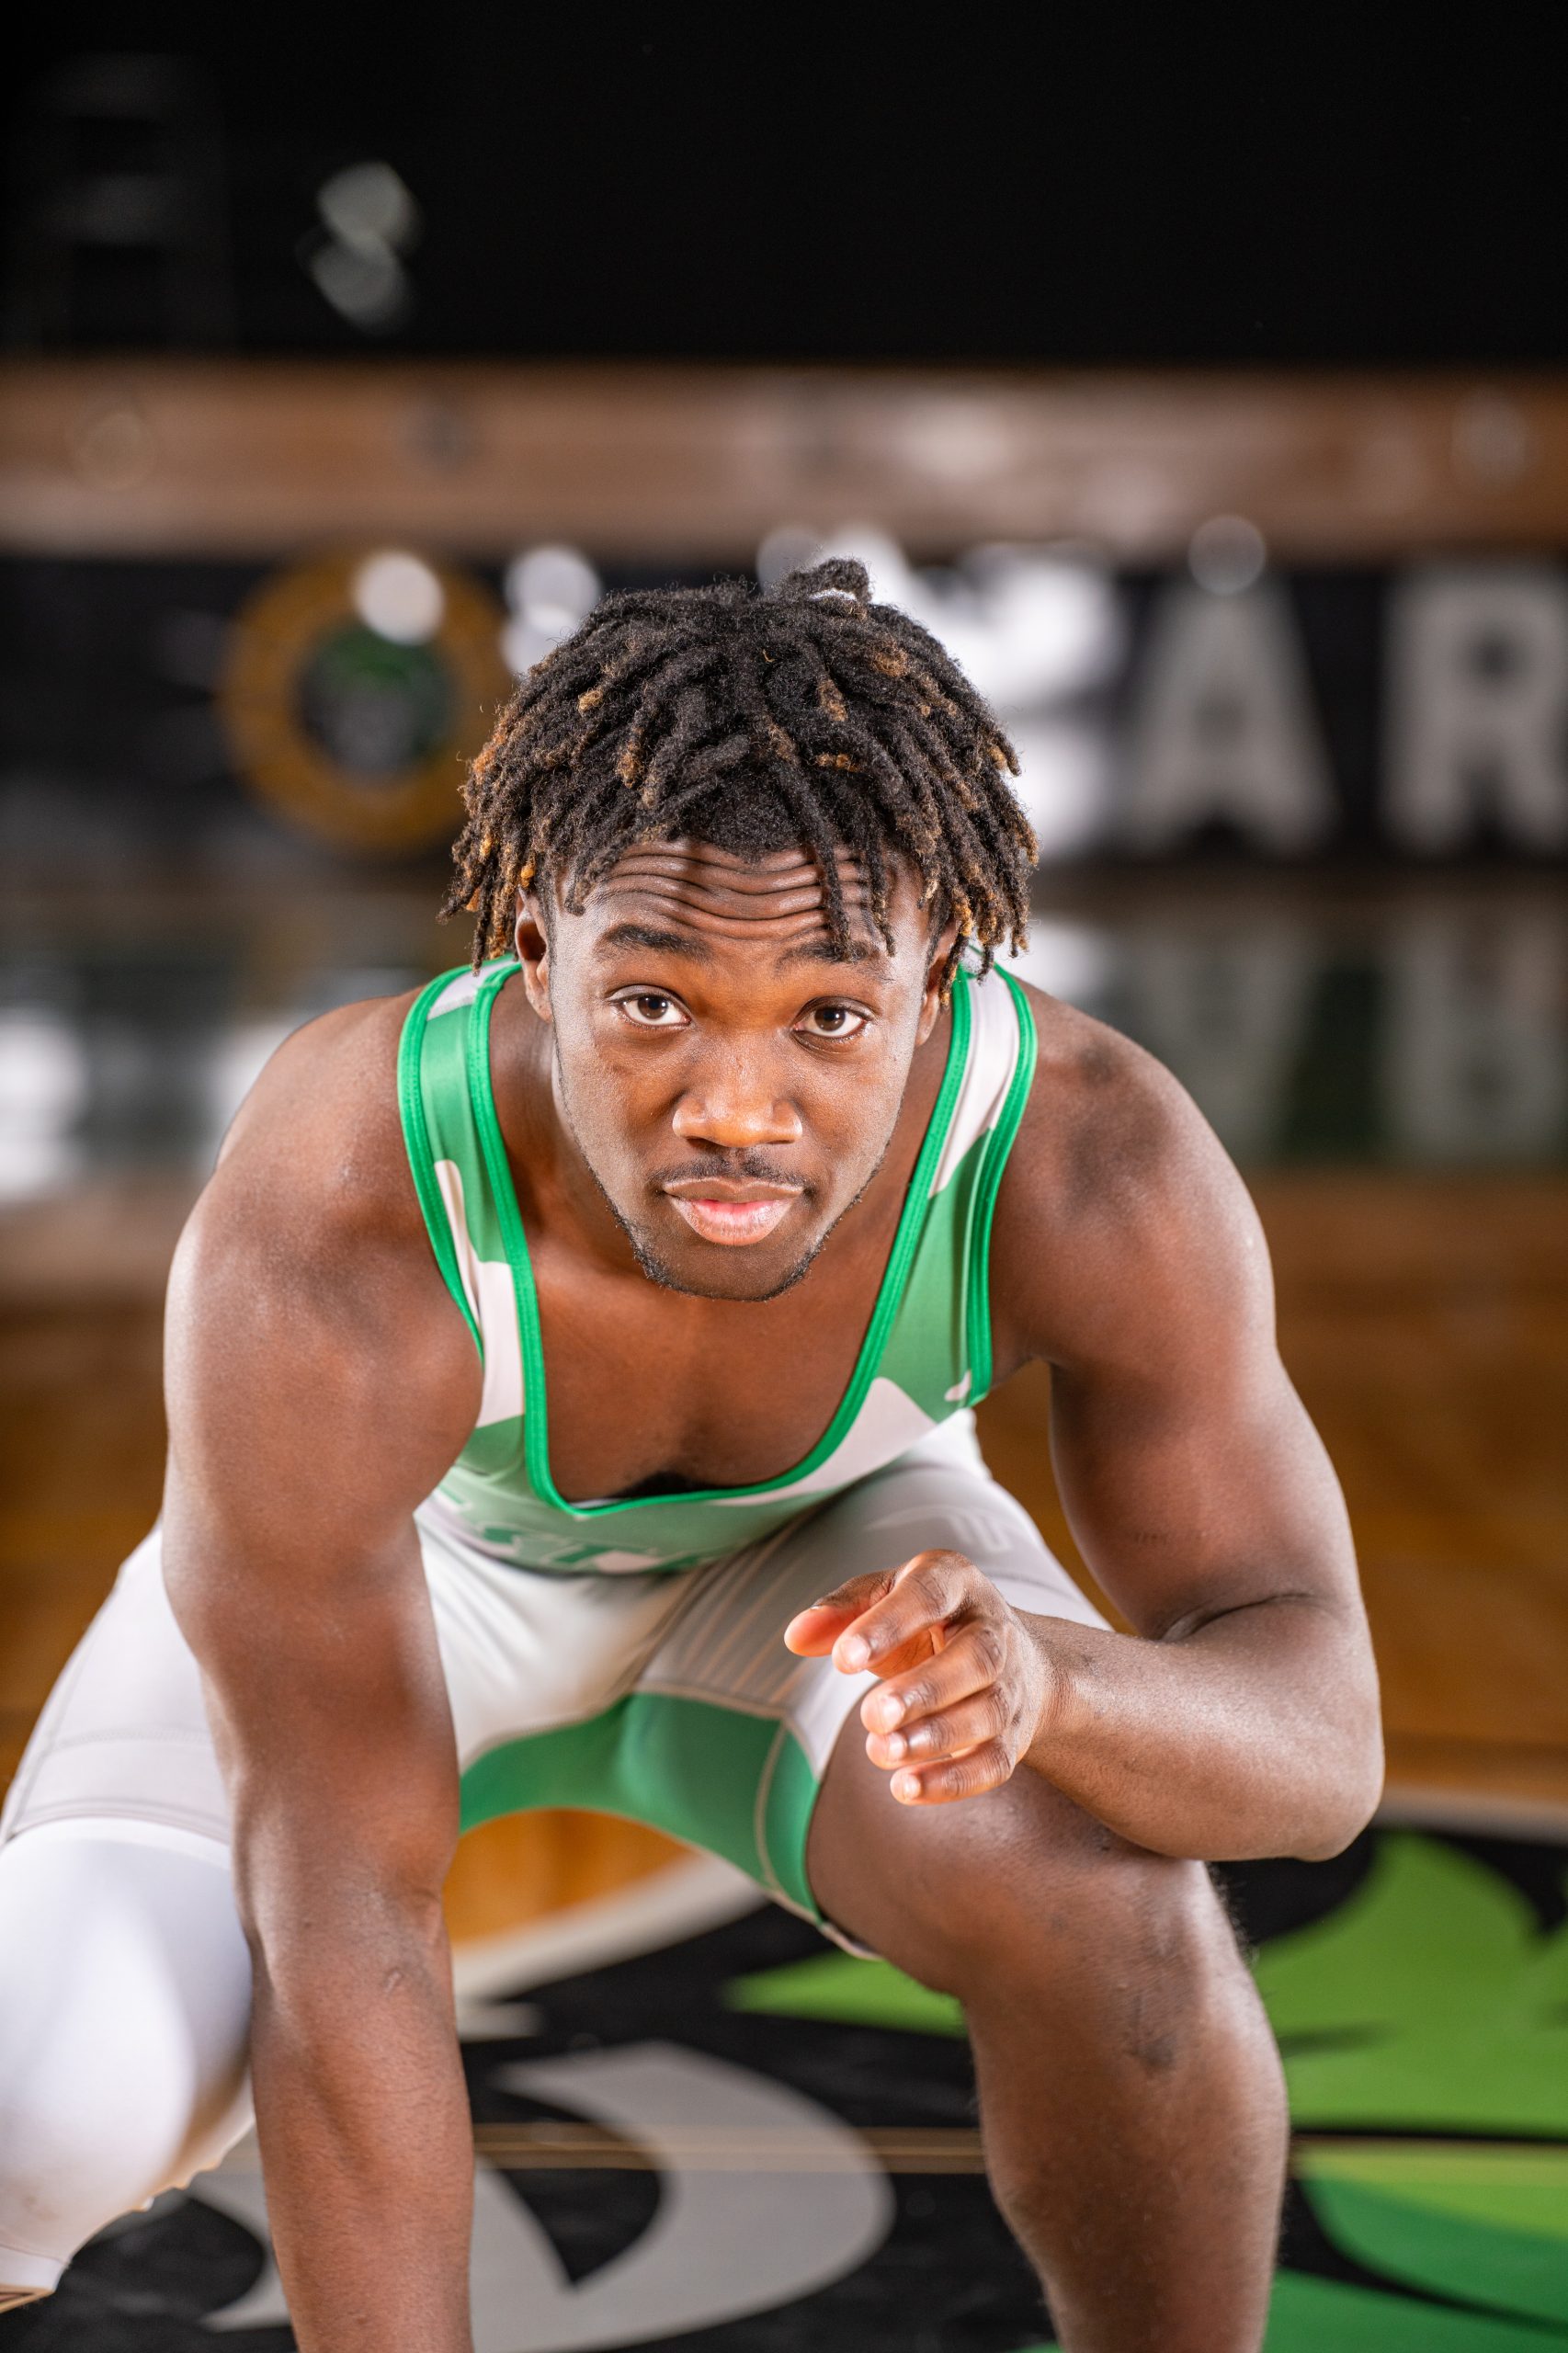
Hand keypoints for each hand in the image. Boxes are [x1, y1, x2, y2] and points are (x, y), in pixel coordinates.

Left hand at [784, 1550, 1051, 1804]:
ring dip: (934, 1738)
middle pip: (975, 1659)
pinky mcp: (1014, 1736)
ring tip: (880, 1752)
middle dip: (923, 1691)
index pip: (928, 1595)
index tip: (842, 1661)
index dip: (887, 1626)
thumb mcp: (886, 1599)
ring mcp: (1010, 1686)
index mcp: (956, 1583)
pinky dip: (952, 1781)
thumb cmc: (928, 1624)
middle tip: (871, 1715)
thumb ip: (841, 1612)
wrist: (1016, 1660)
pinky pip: (994, 1763)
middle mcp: (993, 1632)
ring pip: (986, 1713)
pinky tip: (905, 1788)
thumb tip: (794, 1637)